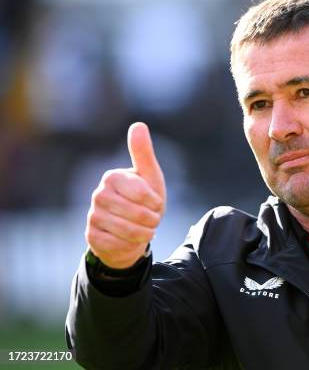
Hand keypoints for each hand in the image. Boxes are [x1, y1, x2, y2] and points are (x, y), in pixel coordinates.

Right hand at [85, 122, 165, 268]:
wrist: (133, 231)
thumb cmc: (144, 200)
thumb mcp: (149, 176)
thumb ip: (143, 153)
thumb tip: (138, 125)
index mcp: (112, 177)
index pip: (141, 192)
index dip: (154, 202)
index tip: (155, 202)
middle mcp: (99, 194)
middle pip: (136, 213)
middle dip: (151, 219)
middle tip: (151, 218)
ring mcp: (93, 215)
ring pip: (128, 230)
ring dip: (144, 233)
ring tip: (145, 228)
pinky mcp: (92, 236)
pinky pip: (118, 244)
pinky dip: (131, 244)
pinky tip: (130, 239)